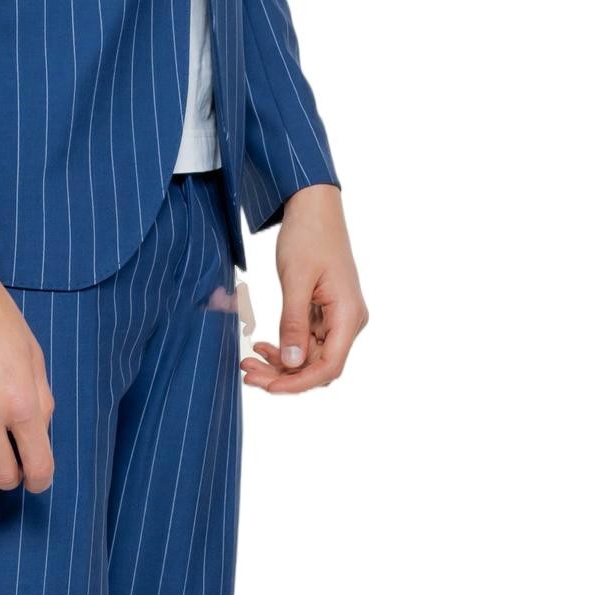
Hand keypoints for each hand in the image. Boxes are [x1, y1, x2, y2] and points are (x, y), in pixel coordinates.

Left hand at [240, 184, 367, 394]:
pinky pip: (305, 342)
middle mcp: (348, 321)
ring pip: (309, 357)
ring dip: (280, 364)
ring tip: (248, 361)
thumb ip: (293, 323)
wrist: (313, 207)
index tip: (268, 387)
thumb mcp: (296, 280)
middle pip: (317, 366)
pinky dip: (284, 348)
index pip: (329, 366)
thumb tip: (291, 363)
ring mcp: (337, 319)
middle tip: (246, 372)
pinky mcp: (324, 314)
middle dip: (283, 375)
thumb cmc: (309, 236)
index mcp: (348, 315)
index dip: (298, 382)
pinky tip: (261, 346)